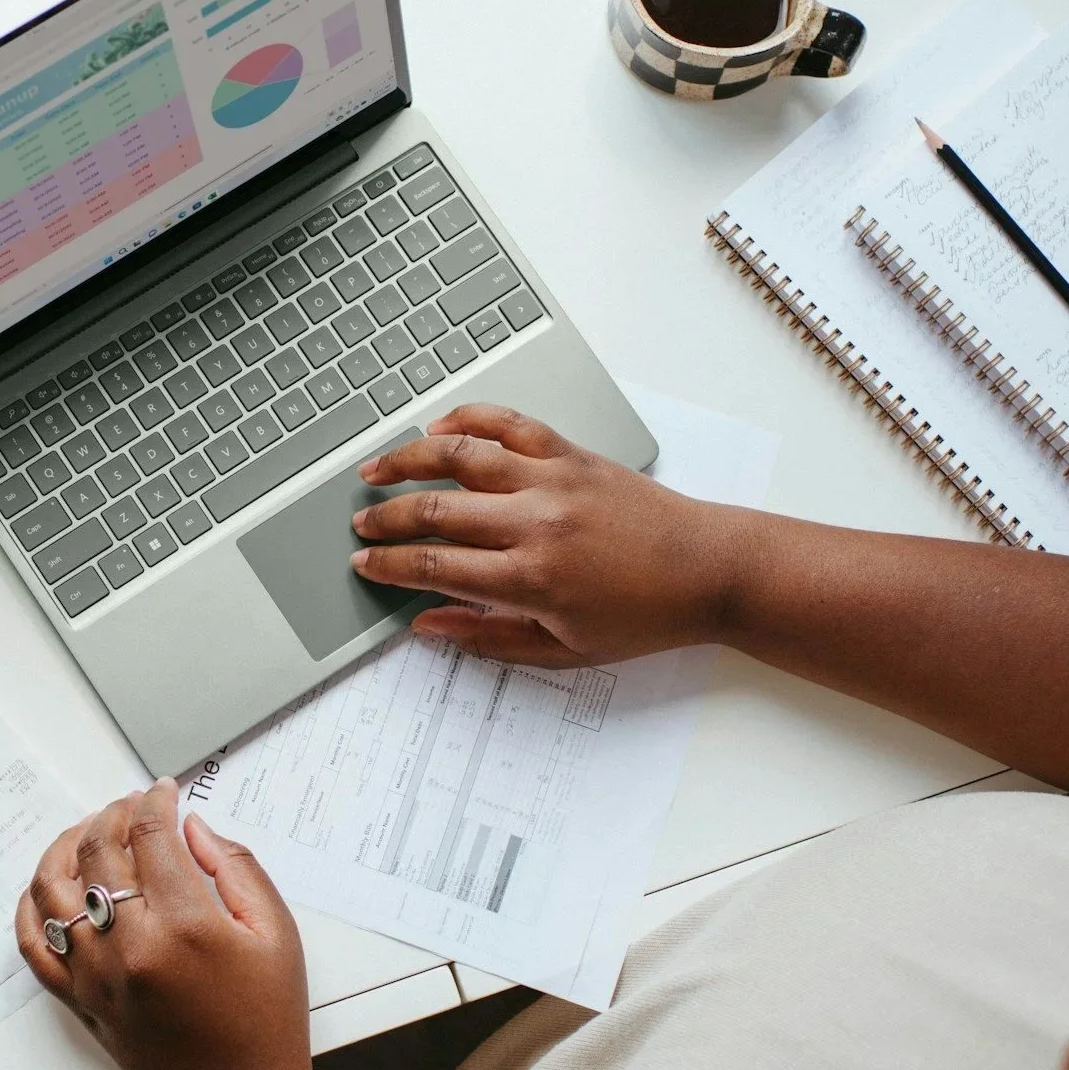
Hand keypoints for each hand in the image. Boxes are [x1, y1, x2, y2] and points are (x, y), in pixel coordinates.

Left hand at [16, 778, 321, 1069]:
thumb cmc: (268, 1024)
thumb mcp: (276, 934)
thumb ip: (235, 868)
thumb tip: (192, 828)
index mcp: (185, 926)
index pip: (150, 835)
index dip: (155, 802)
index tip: (164, 792)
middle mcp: (129, 948)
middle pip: (98, 852)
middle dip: (114, 814)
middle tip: (133, 806)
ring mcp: (96, 977)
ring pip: (52, 890)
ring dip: (66, 847)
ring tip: (89, 833)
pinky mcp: (80, 1002)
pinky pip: (33, 946)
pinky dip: (31, 908)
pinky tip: (50, 886)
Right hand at [348, 403, 748, 665]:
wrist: (708, 571)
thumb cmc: (644, 616)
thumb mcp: (564, 651)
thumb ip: (488, 638)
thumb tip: (428, 625)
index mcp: (531, 579)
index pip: (434, 565)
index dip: (389, 565)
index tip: (364, 564)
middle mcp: (536, 522)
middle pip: (435, 509)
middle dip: (386, 518)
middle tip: (360, 525)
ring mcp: (553, 480)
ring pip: (460, 456)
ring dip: (408, 459)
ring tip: (376, 468)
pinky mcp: (572, 453)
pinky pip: (509, 424)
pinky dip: (469, 419)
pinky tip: (439, 427)